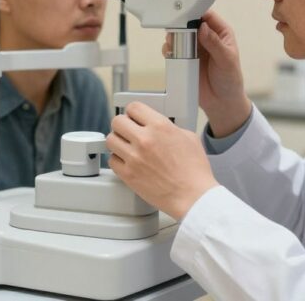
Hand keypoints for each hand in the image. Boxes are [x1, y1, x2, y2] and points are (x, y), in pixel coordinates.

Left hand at [106, 101, 218, 219]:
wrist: (193, 196)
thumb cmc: (194, 171)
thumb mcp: (189, 137)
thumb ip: (169, 127)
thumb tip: (158, 126)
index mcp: (160, 126)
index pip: (134, 107)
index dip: (134, 112)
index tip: (134, 118)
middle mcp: (144, 139)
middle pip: (117, 121)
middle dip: (123, 125)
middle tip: (128, 132)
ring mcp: (134, 157)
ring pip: (110, 140)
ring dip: (118, 142)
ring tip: (126, 147)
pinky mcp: (128, 175)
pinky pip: (112, 160)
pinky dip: (118, 160)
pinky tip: (128, 162)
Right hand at [164, 10, 249, 135]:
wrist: (221, 102)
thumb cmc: (230, 80)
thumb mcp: (226, 60)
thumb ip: (215, 43)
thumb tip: (203, 27)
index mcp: (221, 32)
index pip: (206, 15)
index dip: (196, 11)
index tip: (185, 13)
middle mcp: (206, 37)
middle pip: (189, 22)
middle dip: (181, 24)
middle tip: (175, 28)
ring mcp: (194, 47)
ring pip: (179, 34)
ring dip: (173, 36)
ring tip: (173, 41)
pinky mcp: (184, 58)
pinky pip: (173, 48)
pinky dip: (169, 48)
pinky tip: (171, 52)